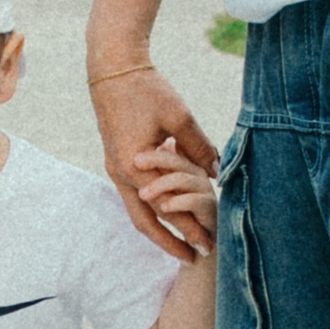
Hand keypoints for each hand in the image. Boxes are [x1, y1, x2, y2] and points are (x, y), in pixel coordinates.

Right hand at [90, 61, 215, 255]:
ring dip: (160, 227)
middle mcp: (121, 173)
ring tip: (183, 240)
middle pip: (146, 221)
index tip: (209, 245)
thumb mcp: (180, 117)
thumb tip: (217, 173)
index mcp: (135, 166)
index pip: (167, 209)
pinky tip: (171, 211)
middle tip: (195, 258)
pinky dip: (153, 207)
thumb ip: (199, 147)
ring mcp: (115, 167)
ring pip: (137, 210)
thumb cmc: (147, 89)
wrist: (112, 70)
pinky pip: (134, 194)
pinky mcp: (117, 159)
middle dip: (171, 241)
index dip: (189, 228)